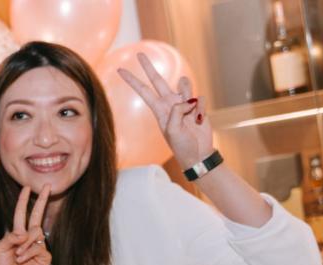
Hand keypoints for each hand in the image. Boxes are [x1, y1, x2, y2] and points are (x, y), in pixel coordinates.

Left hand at [0, 184, 51, 264]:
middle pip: (37, 216)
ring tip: (17, 256)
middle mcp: (29, 238)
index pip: (22, 215)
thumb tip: (23, 232)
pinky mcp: (45, 256)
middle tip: (47, 186)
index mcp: (17, 235)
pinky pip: (38, 247)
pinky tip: (22, 260)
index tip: (27, 188)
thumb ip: (9, 237)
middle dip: (42, 200)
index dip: (24, 201)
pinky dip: (28, 253)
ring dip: (24, 244)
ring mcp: (39, 246)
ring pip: (36, 233)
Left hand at [117, 53, 212, 169]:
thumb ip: (175, 113)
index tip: (120, 71)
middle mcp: (169, 103)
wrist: (198, 153)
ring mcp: (184, 103)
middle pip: (158, 80)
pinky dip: (201, 109)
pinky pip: (200, 98)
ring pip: (185, 84)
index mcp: (159, 110)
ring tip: (191, 115)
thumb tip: (183, 100)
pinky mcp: (197, 104)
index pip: (143, 91)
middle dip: (148, 67)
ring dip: (189, 95)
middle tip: (139, 54)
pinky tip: (200, 121)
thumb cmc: (182, 146)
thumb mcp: (173, 132)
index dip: (133, 81)